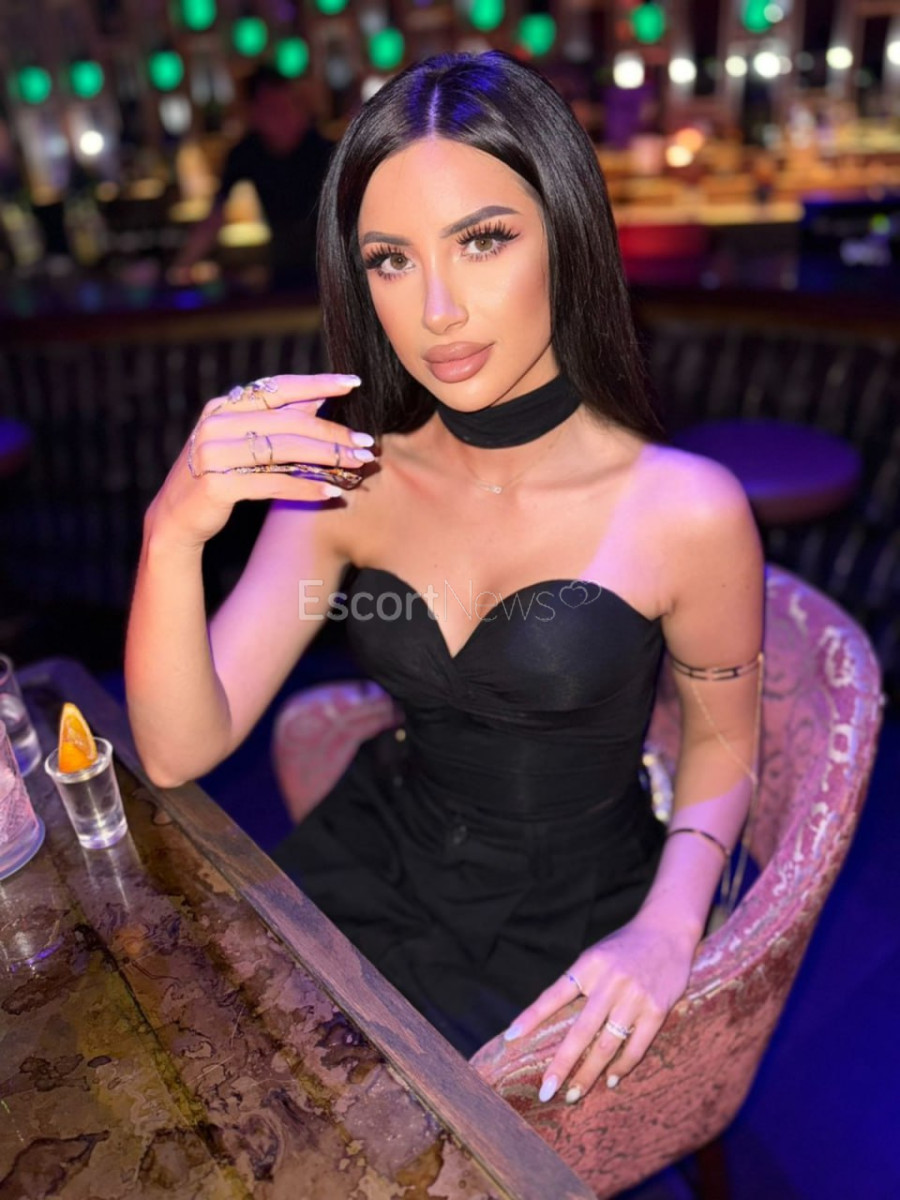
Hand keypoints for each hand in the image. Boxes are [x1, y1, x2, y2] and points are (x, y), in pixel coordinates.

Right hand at [146, 373, 375, 549]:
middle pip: (288, 423)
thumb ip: (274, 422)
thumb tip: (319, 401)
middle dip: (331, 432)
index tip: (353, 382)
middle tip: (365, 443)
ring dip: (326, 457)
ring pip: (283, 451)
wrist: (176, 519)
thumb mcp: (240, 442)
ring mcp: (213, 454)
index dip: (317, 384)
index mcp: (224, 406)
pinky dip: (304, 488)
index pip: (278, 388)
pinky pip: (271, 484)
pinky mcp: (217, 485)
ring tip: (356, 464)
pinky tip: (330, 491)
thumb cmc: (218, 477)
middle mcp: (217, 424)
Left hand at [502, 912, 698, 1103]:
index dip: (532, 1016)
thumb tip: (548, 1020)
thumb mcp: (595, 956)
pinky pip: (636, 1047)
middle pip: (580, 1031)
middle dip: (562, 1064)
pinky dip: (622, 1067)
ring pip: (607, 1045)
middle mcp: (611, 981)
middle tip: (546, 1090)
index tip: (511, 1036)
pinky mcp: (657, 1009)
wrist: (667, 930)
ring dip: (589, 1074)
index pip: (555, 994)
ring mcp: (635, 997)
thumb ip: (576, 983)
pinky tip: (610, 1080)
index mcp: (589, 965)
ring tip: (573, 1094)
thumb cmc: (624, 948)